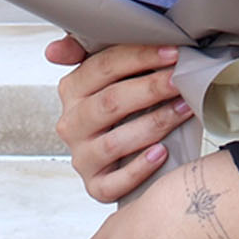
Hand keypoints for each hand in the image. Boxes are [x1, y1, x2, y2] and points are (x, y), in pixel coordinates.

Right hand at [47, 36, 195, 203]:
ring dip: (155, 123)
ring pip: (115, 142)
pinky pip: (116, 182)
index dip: (139, 58)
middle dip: (151, 88)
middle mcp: (71, 124)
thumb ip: (86, 53)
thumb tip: (54, 51)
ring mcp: (82, 158)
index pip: (102, 67)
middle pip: (110, 103)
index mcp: (71, 91)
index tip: (172, 53)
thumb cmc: (121, 109)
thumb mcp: (105, 77)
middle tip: (181, 80)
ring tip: (184, 109)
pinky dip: (140, 167)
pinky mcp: (96, 187)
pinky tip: (162, 152)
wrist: (121, 156)